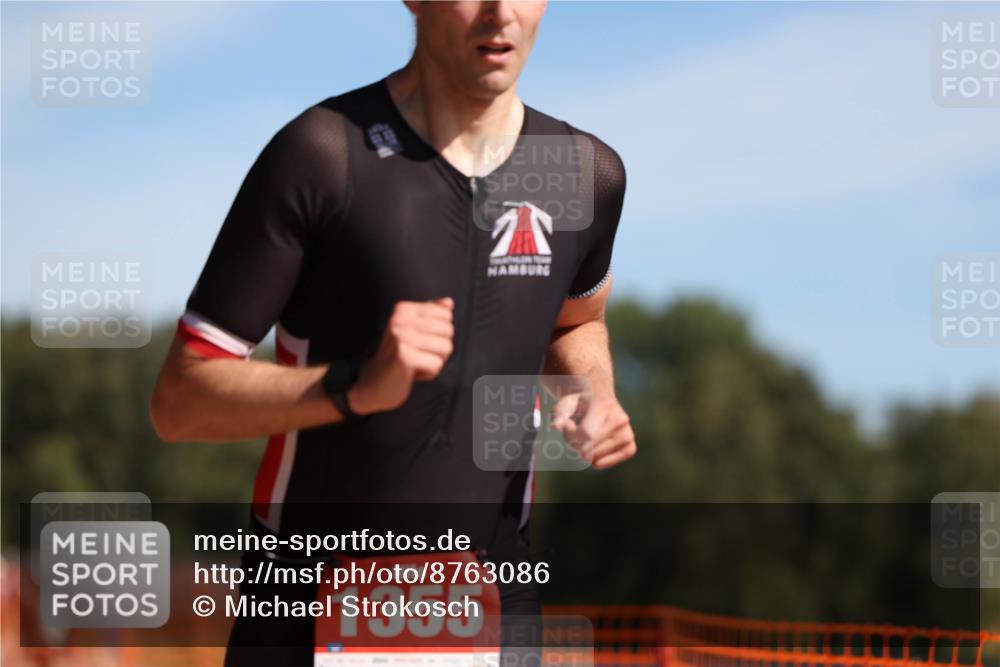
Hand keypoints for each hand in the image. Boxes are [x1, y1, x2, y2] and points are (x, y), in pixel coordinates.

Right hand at [347, 298, 453, 414]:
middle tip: (418, 355)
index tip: (420, 342)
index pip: (446, 315)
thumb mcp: (413, 331)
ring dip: (435, 361)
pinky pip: (437, 364)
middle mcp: (401, 320)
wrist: (373, 383)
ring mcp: (402, 337)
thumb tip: (449, 302)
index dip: (440, 334)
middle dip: (440, 348)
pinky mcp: (405, 356)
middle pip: (448, 331)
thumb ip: (431, 315)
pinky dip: (429, 373)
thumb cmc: (398, 357)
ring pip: (446, 348)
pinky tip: (412, 373)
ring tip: (416, 363)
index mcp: (404, 310)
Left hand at [551, 383, 636, 468]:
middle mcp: (620, 420)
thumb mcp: (566, 403)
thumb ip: (559, 414)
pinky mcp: (630, 447)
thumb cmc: (579, 403)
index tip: (568, 426)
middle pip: (588, 448)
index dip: (572, 435)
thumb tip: (557, 426)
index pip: (587, 434)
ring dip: (584, 451)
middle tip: (576, 430)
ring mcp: (627, 434)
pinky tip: (594, 449)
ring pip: (594, 458)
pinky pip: (605, 463)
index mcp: (604, 405)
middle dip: (576, 443)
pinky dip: (596, 460)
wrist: (599, 398)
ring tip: (586, 436)